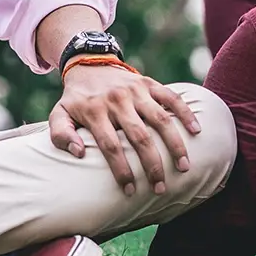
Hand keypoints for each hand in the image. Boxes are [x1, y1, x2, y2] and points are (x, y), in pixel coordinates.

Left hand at [49, 63, 200, 195]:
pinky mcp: (150, 84)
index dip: (122, 170)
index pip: (111, 146)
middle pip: (140, 137)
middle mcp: (118, 101)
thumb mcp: (58, 114)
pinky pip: (172, 98)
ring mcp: (136, 91)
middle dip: (153, 165)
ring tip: (184, 167)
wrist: (90, 65)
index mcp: (94, 111)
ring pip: (161, 119)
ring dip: (175, 144)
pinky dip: (186, 113)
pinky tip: (196, 131)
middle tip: (161, 188)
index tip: (130, 191)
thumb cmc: (76, 99)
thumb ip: (61, 134)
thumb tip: (79, 153)